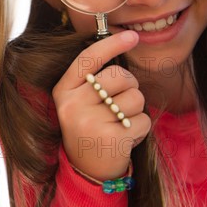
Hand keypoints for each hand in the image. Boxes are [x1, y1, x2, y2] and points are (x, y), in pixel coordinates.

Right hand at [52, 30, 150, 179]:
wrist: (85, 171)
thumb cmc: (88, 127)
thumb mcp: (78, 101)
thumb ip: (92, 79)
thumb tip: (122, 43)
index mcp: (63, 91)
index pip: (88, 59)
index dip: (111, 44)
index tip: (131, 36)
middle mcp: (73, 105)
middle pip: (119, 76)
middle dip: (129, 85)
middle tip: (121, 102)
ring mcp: (91, 123)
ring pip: (135, 98)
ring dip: (135, 110)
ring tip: (120, 123)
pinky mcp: (112, 139)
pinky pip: (143, 120)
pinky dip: (141, 129)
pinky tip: (125, 138)